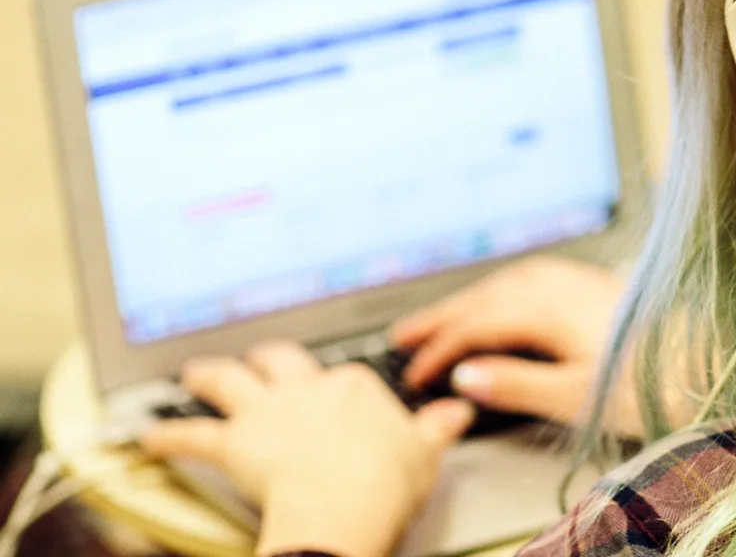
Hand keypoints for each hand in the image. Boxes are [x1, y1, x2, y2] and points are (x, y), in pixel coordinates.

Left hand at [141, 342, 474, 556]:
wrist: (343, 506)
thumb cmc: (384, 483)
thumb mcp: (425, 453)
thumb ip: (437, 428)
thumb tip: (457, 411)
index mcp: (352, 386)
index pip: (342, 378)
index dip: (337, 389)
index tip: (337, 399)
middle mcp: (305, 388)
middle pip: (279, 362)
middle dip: (265, 359)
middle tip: (256, 360)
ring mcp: (267, 412)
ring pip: (228, 381)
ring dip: (207, 376)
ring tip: (192, 375)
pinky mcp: (234, 443)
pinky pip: (192, 436)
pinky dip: (167, 436)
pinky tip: (148, 436)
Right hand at [389, 256, 639, 434]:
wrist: (711, 359)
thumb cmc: (651, 382)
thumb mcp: (576, 396)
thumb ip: (516, 384)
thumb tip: (464, 377)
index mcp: (547, 308)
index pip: (475, 324)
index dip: (439, 349)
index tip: (413, 374)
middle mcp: (560, 285)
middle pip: (485, 295)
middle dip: (442, 316)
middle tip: (404, 335)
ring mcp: (580, 281)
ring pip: (507, 282)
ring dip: (470, 298)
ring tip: (444, 318)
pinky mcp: (597, 286)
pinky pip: (531, 277)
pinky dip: (503, 289)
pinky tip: (506, 298)